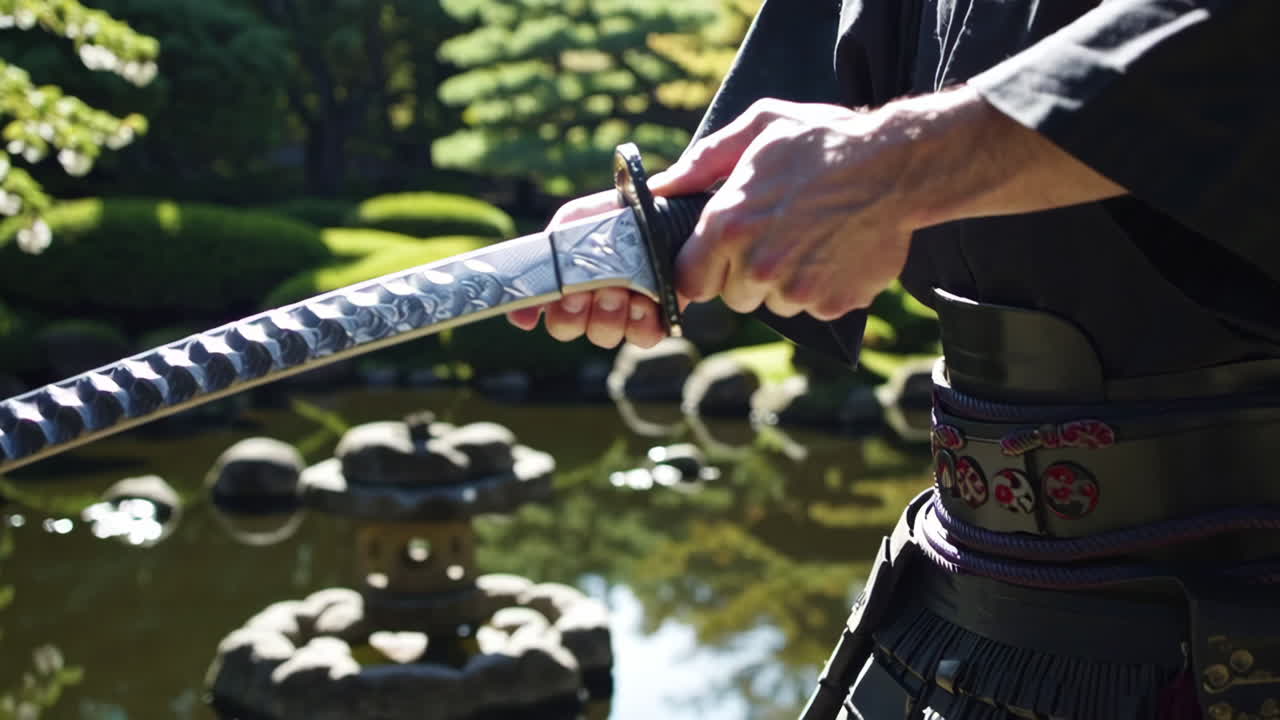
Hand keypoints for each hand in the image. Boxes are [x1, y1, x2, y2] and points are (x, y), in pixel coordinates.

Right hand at [505, 189, 666, 348]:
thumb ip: (553, 240)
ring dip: (606, 316)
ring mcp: (624, 311)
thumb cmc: (622, 209)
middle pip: (564, 327)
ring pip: (601, 335)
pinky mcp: (658, 317)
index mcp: (567, 275)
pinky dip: (640, 324)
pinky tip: (644, 302)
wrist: (672, 209)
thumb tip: (537, 270)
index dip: (525, 313)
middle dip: (569, 314)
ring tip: (621, 291)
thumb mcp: (578, 217)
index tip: (527, 319)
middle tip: (583, 294)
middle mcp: (591, 299)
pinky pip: (642, 338)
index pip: (538, 303)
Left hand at [652, 86, 1123, 320]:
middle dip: (747, 273)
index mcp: (729, 225)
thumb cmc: (825, 140)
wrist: (897, 165)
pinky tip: (838, 248)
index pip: (688, 281)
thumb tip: (662, 185)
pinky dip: (824, 286)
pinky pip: (815, 307)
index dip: (701, 272)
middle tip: (776, 236)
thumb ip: (703, 161)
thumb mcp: (760, 128)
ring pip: (776, 304)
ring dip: (786, 281)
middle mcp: (758, 265)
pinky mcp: (834, 304)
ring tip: (812, 237)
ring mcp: (798, 289)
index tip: (714, 261)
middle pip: (734, 297)